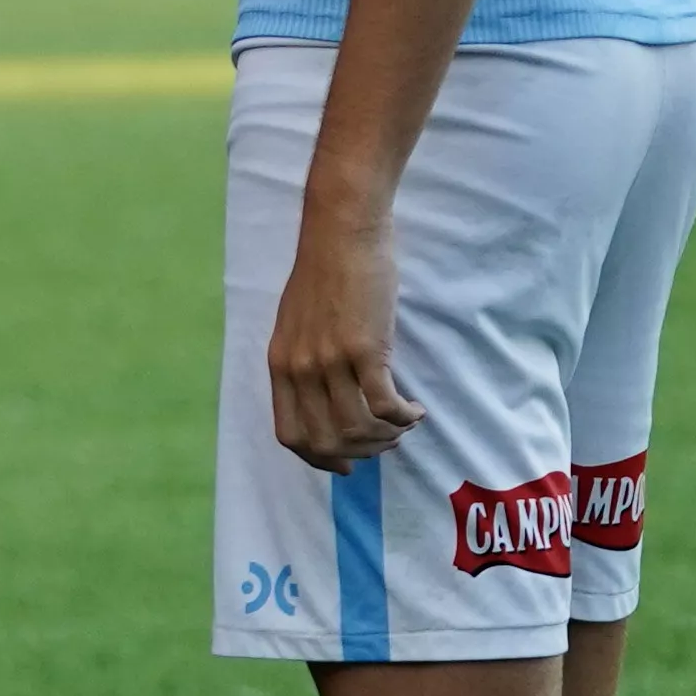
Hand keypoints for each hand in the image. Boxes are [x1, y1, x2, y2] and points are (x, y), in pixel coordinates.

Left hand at [263, 205, 413, 469]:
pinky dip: (404, 418)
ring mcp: (330, 360)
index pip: (291, 435)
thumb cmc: (325, 271)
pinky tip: (416, 411)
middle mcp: (300, 368)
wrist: (342, 231)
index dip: (320, 459)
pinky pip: (385, 406)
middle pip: (326, 442)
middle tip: (385, 443)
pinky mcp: (364, 349)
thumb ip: (304, 361)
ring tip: (404, 425)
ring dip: (386, 437)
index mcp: (280, 364)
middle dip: (360, 453)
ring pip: (358, 429)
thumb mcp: (296, 323)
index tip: (346, 465)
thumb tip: (325, 399)